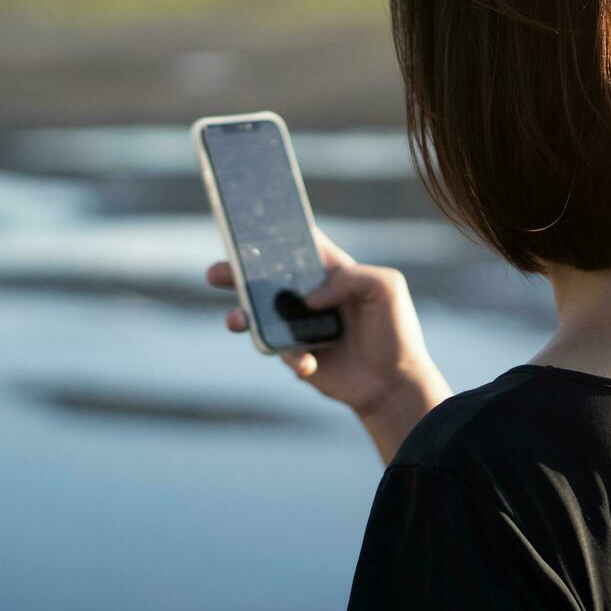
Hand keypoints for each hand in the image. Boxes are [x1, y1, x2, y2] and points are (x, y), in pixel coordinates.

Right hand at [205, 228, 450, 462]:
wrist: (394, 383)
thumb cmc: (395, 329)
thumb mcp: (386, 288)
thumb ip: (350, 279)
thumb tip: (310, 298)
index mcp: (329, 271)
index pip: (296, 245)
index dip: (273, 234)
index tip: (245, 227)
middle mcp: (308, 295)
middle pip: (264, 278)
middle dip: (235, 272)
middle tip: (216, 272)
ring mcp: (298, 326)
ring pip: (257, 316)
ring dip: (241, 316)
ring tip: (236, 319)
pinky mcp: (295, 355)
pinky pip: (279, 353)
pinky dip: (290, 358)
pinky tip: (308, 364)